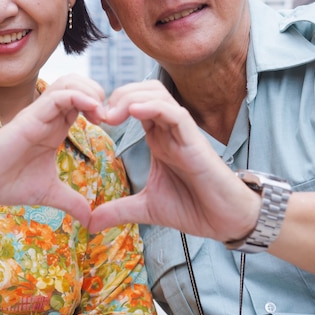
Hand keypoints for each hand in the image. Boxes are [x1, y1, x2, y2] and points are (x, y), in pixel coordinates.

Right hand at [0, 75, 105, 225]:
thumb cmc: (9, 183)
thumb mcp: (50, 193)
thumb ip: (72, 202)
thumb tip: (90, 221)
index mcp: (55, 126)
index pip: (83, 101)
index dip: (101, 107)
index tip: (113, 126)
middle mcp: (49, 115)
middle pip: (79, 83)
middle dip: (100, 93)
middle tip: (110, 117)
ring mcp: (40, 112)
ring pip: (70, 82)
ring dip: (91, 92)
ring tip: (102, 113)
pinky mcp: (31, 116)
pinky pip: (59, 95)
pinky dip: (79, 97)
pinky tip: (93, 110)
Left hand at [88, 80, 259, 239]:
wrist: (224, 221)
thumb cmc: (192, 208)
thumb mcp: (145, 208)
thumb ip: (118, 210)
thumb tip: (90, 224)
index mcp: (157, 138)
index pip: (133, 104)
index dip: (111, 106)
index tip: (91, 121)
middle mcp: (168, 129)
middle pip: (142, 91)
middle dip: (117, 95)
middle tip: (98, 115)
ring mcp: (181, 132)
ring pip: (156, 93)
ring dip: (131, 97)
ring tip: (111, 115)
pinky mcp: (194, 139)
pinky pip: (174, 112)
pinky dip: (154, 106)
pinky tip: (134, 111)